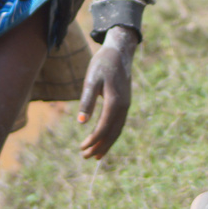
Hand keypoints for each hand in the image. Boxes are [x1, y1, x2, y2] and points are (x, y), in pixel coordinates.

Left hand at [78, 25, 136, 159]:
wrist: (119, 51)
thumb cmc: (102, 64)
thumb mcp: (91, 80)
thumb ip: (87, 101)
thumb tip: (81, 123)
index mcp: (115, 102)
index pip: (104, 128)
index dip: (93, 140)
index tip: (82, 149)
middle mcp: (123, 106)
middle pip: (112, 133)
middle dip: (100, 147)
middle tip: (86, 157)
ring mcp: (126, 105)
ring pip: (117, 130)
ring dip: (106, 143)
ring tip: (96, 155)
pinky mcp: (125, 103)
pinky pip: (119, 123)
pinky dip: (112, 134)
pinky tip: (104, 138)